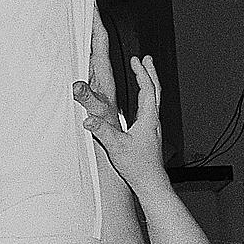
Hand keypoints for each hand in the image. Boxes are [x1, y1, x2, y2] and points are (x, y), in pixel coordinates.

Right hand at [74, 13, 165, 198]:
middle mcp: (153, 121)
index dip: (141, 73)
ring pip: (154, 100)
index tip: (136, 60)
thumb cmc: (138, 167)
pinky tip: (139, 102)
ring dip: (149, 84)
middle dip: (150, 73)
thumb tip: (88, 117)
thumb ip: (101, 131)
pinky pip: (149, 110)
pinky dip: (145, 98)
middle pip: (156, 91)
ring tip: (144, 75)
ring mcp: (153, 128)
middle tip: (147, 59)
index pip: (147, 89)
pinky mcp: (150, 134)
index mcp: (148, 119)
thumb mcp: (116, 147)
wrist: (151, 184)